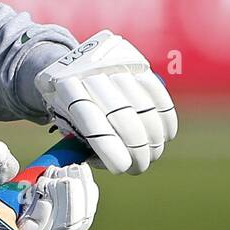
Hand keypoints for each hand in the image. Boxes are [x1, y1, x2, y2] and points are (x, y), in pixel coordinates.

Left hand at [35, 29, 177, 174]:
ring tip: (152, 154)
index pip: (91, 121)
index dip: (109, 147)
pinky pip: (158, 94)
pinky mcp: (137, 64)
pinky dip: (166, 118)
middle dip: (136, 148)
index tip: (122, 168)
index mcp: (66, 88)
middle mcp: (91, 73)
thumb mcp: (63, 119)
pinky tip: (165, 136)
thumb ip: (81, 142)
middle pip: (122, 115)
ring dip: (154, 137)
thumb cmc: (68, 103)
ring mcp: (117, 66)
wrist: (71, 61)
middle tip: (139, 167)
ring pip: (145, 106)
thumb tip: (106, 163)